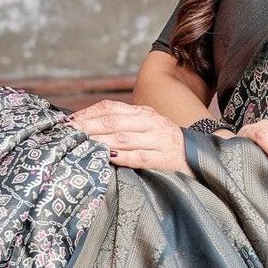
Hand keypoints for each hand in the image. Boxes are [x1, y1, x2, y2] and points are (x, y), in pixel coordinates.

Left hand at [69, 100, 188, 172]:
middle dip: (88, 127)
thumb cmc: (165, 143)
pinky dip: (123, 157)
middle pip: (113, 121)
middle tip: (69, 133)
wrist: (198, 156)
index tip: (69, 122)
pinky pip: (140, 157)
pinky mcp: (164, 159)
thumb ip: (124, 125)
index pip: (111, 108)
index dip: (88, 113)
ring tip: (82, 144)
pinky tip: (109, 157)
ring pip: (124, 138)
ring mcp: (158, 140)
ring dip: (100, 141)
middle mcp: (150, 123)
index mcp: (144, 113)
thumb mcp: (147, 127)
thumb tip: (89, 126)